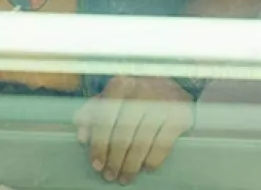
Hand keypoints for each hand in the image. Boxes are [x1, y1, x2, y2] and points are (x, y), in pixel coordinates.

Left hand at [75, 76, 193, 183]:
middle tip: (110, 175)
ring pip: (142, 141)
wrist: (171, 83)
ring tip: (125, 177)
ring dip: (131, 165)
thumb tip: (82, 136)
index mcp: (120, 84)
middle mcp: (141, 91)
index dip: (99, 144)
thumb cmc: (134, 93)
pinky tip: (145, 168)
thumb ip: (93, 113)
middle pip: (123, 133)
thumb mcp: (111, 96)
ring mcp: (162, 103)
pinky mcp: (179, 115)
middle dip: (115, 159)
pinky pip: (163, 145)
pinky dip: (152, 160)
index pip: (105, 118)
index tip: (96, 164)